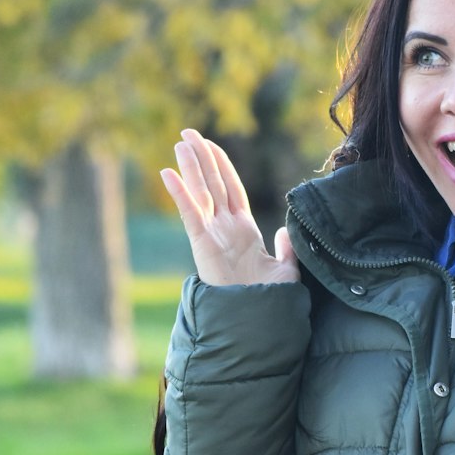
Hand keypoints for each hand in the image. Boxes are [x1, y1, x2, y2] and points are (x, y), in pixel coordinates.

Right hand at [160, 129, 301, 286]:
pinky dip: (180, 193)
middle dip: (202, 157)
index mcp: (244, 230)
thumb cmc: (269, 301)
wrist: (254, 322)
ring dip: (191, 166)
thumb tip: (284, 230)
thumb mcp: (286, 271)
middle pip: (213, 183)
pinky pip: (190, 213)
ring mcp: (212, 234)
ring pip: (201, 192)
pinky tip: (168, 173)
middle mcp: (225, 228)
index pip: (231, 188)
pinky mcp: (202, 243)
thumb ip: (286, 249)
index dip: (222, 166)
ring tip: (181, 141)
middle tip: (188, 132)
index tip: (210, 145)